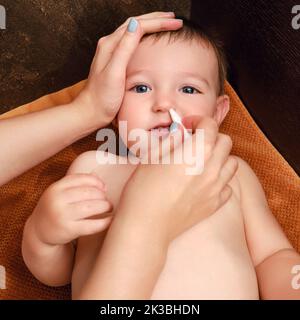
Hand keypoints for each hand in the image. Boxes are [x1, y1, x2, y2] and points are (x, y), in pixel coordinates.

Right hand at [29, 174, 112, 245]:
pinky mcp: (68, 230)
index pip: (81, 179)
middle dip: (102, 195)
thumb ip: (77, 182)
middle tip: (107, 200)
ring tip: (109, 207)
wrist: (39, 232)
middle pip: (88, 192)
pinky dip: (104, 222)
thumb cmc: (55, 208)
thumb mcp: (60, 192)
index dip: (96, 182)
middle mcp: (57, 200)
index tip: (104, 188)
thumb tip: (98, 176)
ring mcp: (62, 215)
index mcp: (56, 188)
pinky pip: (91, 225)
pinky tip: (110, 220)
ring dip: (105, 206)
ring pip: (91, 207)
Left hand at [73, 11, 182, 128]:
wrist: (92, 111)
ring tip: (165, 23)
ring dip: (151, 25)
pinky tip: (150, 39)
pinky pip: (132, 41)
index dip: (158, 22)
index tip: (175, 23)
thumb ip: (124, 48)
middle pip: (136, 23)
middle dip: (157, 19)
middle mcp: (110, 45)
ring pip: (134, 31)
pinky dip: (145, 36)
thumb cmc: (102, 96)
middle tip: (174, 18)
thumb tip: (135, 24)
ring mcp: (112, 52)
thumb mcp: (114, 72)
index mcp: (110, 45)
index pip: (138, 25)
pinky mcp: (115, 61)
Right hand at [116, 116, 237, 242]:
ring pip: (232, 163)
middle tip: (194, 141)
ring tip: (202, 161)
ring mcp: (216, 187)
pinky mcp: (214, 204)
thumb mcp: (152, 157)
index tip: (186, 126)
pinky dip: (220, 180)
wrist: (146, 225)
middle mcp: (212, 167)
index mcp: (196, 151)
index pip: (210, 125)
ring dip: (220, 157)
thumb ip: (171, 140)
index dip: (197, 121)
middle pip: (225, 141)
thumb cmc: (143, 190)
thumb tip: (180, 132)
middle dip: (211, 136)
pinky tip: (204, 181)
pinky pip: (228, 186)